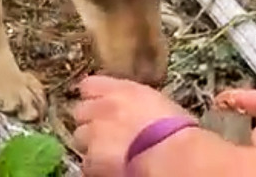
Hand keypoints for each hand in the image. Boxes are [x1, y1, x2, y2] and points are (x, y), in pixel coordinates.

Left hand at [72, 75, 194, 176]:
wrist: (171, 154)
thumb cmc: (176, 129)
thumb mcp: (160, 104)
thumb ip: (138, 102)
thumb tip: (138, 110)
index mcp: (121, 90)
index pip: (89, 86)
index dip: (94, 97)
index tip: (101, 105)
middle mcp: (102, 108)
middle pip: (80, 112)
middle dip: (90, 122)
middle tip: (106, 133)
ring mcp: (94, 134)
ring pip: (80, 138)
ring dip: (91, 144)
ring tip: (109, 153)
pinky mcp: (91, 160)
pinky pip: (86, 163)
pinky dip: (95, 167)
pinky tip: (111, 168)